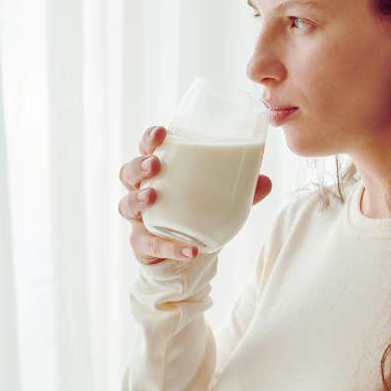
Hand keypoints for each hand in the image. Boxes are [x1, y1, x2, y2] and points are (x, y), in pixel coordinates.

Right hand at [118, 124, 273, 264]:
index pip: (146, 149)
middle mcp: (141, 192)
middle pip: (127, 173)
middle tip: (155, 164)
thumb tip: (266, 180)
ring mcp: (138, 219)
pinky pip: (148, 244)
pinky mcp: (141, 245)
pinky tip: (189, 249)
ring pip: (125, 205)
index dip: (149, 139)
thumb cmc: (197, 216)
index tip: (162, 132)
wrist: (187, 257)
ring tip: (152, 196)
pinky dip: (169, 247)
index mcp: (159, 173)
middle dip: (139, 166)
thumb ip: (241, 190)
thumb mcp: (220, 200)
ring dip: (137, 198)